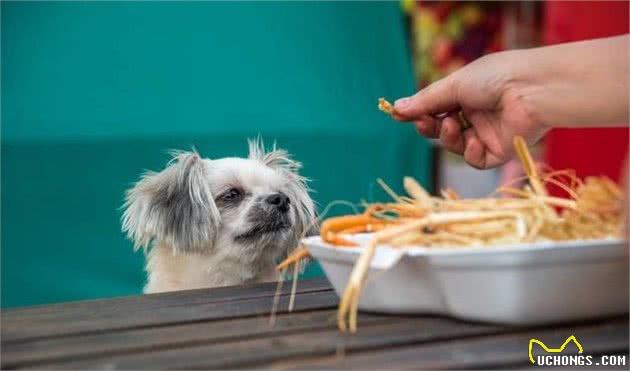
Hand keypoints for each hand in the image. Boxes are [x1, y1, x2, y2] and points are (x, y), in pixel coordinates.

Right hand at [392, 36, 628, 168]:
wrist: (531, 89)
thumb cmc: (495, 78)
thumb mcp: (453, 86)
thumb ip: (425, 101)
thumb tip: (395, 108)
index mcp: (468, 94)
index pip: (436, 108)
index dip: (419, 113)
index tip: (398, 115)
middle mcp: (477, 114)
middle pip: (443, 129)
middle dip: (430, 127)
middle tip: (424, 123)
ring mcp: (488, 133)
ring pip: (456, 146)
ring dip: (449, 138)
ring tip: (453, 125)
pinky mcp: (500, 151)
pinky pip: (476, 160)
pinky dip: (470, 153)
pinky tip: (473, 141)